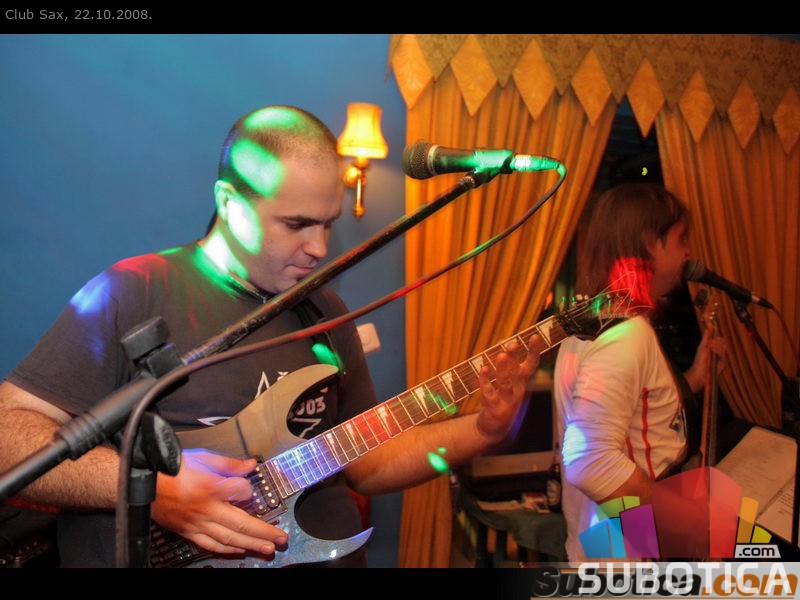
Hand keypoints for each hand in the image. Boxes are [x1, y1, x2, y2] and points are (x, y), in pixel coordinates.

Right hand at [152, 449, 287, 555]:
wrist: (142, 482)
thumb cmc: (170, 469)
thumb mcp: (202, 457)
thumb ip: (229, 464)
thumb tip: (250, 465)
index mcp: (211, 487)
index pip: (242, 491)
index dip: (250, 489)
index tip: (250, 487)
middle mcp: (206, 508)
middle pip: (241, 523)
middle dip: (264, 533)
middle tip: (280, 538)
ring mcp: (197, 523)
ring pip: (228, 538)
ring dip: (251, 544)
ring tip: (267, 549)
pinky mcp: (188, 531)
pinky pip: (210, 544)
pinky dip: (227, 550)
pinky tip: (240, 551)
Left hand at [475, 335, 540, 444]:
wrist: (495, 428)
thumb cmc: (501, 398)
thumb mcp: (507, 380)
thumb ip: (506, 362)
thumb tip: (504, 342)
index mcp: (521, 381)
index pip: (531, 365)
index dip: (534, 351)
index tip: (535, 337)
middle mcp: (517, 390)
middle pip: (518, 372)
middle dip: (515, 358)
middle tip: (512, 344)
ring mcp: (507, 400)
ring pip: (505, 383)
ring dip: (503, 370)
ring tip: (502, 356)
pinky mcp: (496, 408)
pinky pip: (490, 393)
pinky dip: (486, 381)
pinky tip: (483, 370)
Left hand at [684, 327, 727, 393]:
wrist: (699, 372)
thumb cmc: (699, 360)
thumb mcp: (702, 347)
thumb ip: (706, 338)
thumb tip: (708, 328)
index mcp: (715, 348)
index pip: (720, 340)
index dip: (717, 338)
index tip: (712, 338)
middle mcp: (719, 353)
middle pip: (723, 343)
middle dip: (717, 341)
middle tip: (710, 343)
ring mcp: (721, 358)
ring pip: (724, 347)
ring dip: (717, 345)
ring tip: (710, 347)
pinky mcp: (722, 363)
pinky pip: (723, 354)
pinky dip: (717, 351)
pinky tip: (712, 351)